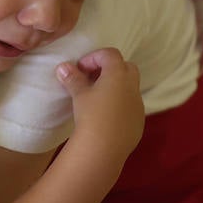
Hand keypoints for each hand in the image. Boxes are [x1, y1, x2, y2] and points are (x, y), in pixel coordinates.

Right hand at [55, 47, 143, 164]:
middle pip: (126, 67)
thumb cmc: (91, 115)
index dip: (94, 57)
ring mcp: (138, 104)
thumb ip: (73, 78)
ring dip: (116, 87)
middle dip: (110, 69)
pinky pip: (131, 105)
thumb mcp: (79, 94)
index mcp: (118, 75)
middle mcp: (132, 86)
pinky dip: (120, 104)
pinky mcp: (139, 121)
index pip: (110, 54)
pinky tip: (107, 116)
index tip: (80, 69)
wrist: (104, 148)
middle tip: (92, 79)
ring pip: (130, 87)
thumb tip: (63, 67)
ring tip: (98, 98)